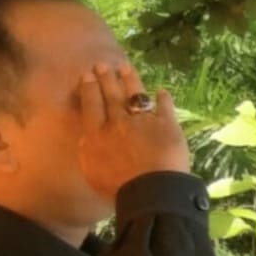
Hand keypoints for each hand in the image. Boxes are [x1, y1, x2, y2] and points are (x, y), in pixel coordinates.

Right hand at [75, 60, 194, 197]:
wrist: (151, 190)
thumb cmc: (118, 187)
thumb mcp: (91, 171)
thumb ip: (88, 150)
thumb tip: (88, 136)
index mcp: (98, 133)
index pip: (91, 105)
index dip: (89, 88)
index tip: (87, 76)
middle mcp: (118, 122)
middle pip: (111, 95)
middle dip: (106, 78)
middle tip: (102, 65)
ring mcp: (144, 121)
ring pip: (135, 94)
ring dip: (130, 80)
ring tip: (126, 67)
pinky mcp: (167, 125)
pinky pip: (164, 106)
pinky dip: (163, 98)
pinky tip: (162, 91)